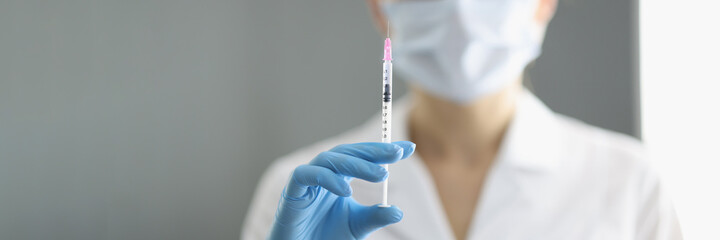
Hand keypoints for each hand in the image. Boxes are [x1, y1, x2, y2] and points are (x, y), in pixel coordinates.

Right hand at [269, 141, 415, 239]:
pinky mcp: (293, 188)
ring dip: (356, 164)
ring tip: (380, 174)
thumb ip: (375, 216)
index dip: (384, 151)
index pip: (364, 157)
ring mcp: (308, 178)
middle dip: (374, 151)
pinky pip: (307, 174)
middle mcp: (325, 172)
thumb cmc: (325, 237)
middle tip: (397, 153)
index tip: (409, 148)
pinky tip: (346, 190)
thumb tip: (398, 211)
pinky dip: (327, 179)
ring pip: (330, 159)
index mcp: (340, 177)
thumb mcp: (357, 227)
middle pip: (349, 152)